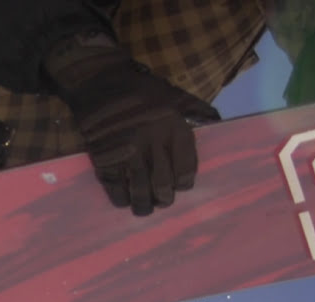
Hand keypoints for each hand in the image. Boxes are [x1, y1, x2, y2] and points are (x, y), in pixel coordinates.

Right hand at [46, 33, 220, 215]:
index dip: (183, 183)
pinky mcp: (104, 159)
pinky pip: (116, 190)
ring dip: (143, 205)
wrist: (98, 81)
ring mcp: (128, 153)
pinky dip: (121, 199)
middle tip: (160, 200)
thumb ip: (197, 110)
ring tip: (143, 207)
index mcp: (174, 129)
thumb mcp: (175, 94)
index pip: (185, 171)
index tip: (178, 185)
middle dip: (163, 198)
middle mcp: (154, 144)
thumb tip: (217, 122)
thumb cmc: (140, 89)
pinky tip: (123, 198)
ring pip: (140, 192)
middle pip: (163, 186)